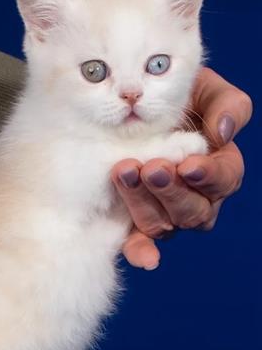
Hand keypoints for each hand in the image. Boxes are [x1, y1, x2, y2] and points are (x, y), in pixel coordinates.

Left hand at [112, 67, 252, 269]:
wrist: (133, 109)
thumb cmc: (178, 100)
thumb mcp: (206, 92)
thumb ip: (225, 106)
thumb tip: (223, 132)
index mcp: (218, 169)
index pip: (224, 179)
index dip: (209, 176)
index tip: (189, 165)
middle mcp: (196, 199)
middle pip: (192, 210)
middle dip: (171, 191)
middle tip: (151, 168)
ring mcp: (165, 215)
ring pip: (163, 224)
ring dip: (144, 204)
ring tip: (124, 173)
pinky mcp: (136, 225)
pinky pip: (141, 245)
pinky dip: (142, 252)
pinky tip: (142, 258)